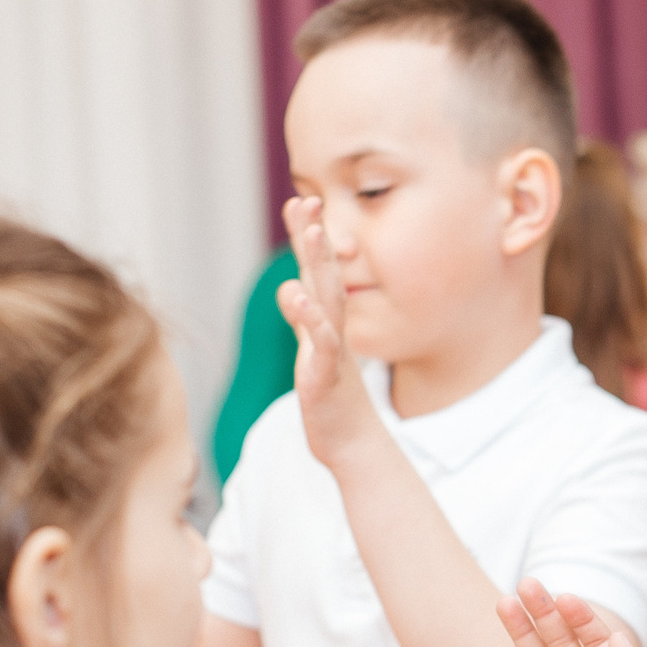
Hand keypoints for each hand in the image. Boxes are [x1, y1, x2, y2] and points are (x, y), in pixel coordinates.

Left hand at [276, 195, 382, 467]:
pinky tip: (300, 299)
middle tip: (307, 200)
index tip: (301, 201)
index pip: (316, 274)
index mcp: (327, 323)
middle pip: (325, 276)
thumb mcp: (314, 351)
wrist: (354, 446)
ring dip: (321, 266)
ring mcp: (332, 352)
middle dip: (315, 239)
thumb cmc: (334, 399)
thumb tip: (291, 288)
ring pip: (328, 302)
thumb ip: (302, 319)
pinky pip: (323, 345)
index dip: (308, 239)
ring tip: (312, 233)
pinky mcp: (327, 378)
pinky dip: (312, 321)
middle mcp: (333, 330)